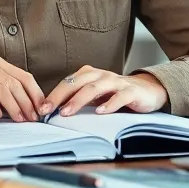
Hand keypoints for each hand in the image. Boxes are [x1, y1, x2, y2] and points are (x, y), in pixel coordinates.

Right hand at [0, 53, 46, 121]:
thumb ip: (7, 92)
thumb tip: (33, 107)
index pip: (23, 76)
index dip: (35, 93)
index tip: (42, 108)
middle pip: (16, 84)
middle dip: (28, 103)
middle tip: (33, 118)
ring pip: (5, 92)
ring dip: (16, 109)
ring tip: (20, 120)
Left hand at [39, 65, 167, 117]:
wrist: (148, 91)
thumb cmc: (116, 94)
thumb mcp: (95, 96)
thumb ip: (78, 99)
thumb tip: (54, 112)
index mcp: (89, 75)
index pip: (67, 83)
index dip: (53, 95)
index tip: (41, 109)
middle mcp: (101, 75)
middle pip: (77, 83)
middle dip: (60, 96)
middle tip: (47, 110)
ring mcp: (116, 82)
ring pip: (94, 89)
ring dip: (79, 100)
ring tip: (67, 112)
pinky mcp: (131, 92)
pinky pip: (119, 97)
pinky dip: (109, 104)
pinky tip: (100, 112)